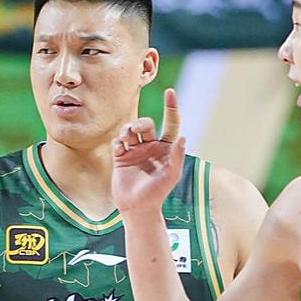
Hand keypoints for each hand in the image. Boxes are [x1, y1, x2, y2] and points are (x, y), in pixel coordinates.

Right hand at [111, 88, 185, 214]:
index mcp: (166, 149)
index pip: (171, 123)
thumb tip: (182, 137)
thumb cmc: (157, 194)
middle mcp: (151, 147)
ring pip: (130, 130)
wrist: (137, 208)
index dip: (171, 107)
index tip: (170, 92)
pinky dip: (118, 141)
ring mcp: (135, 152)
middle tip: (136, 130)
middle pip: (146, 124)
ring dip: (128, 129)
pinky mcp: (121, 158)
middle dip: (141, 123)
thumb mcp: (171, 176)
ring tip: (126, 138)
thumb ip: (176, 156)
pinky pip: (118, 142)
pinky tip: (120, 148)